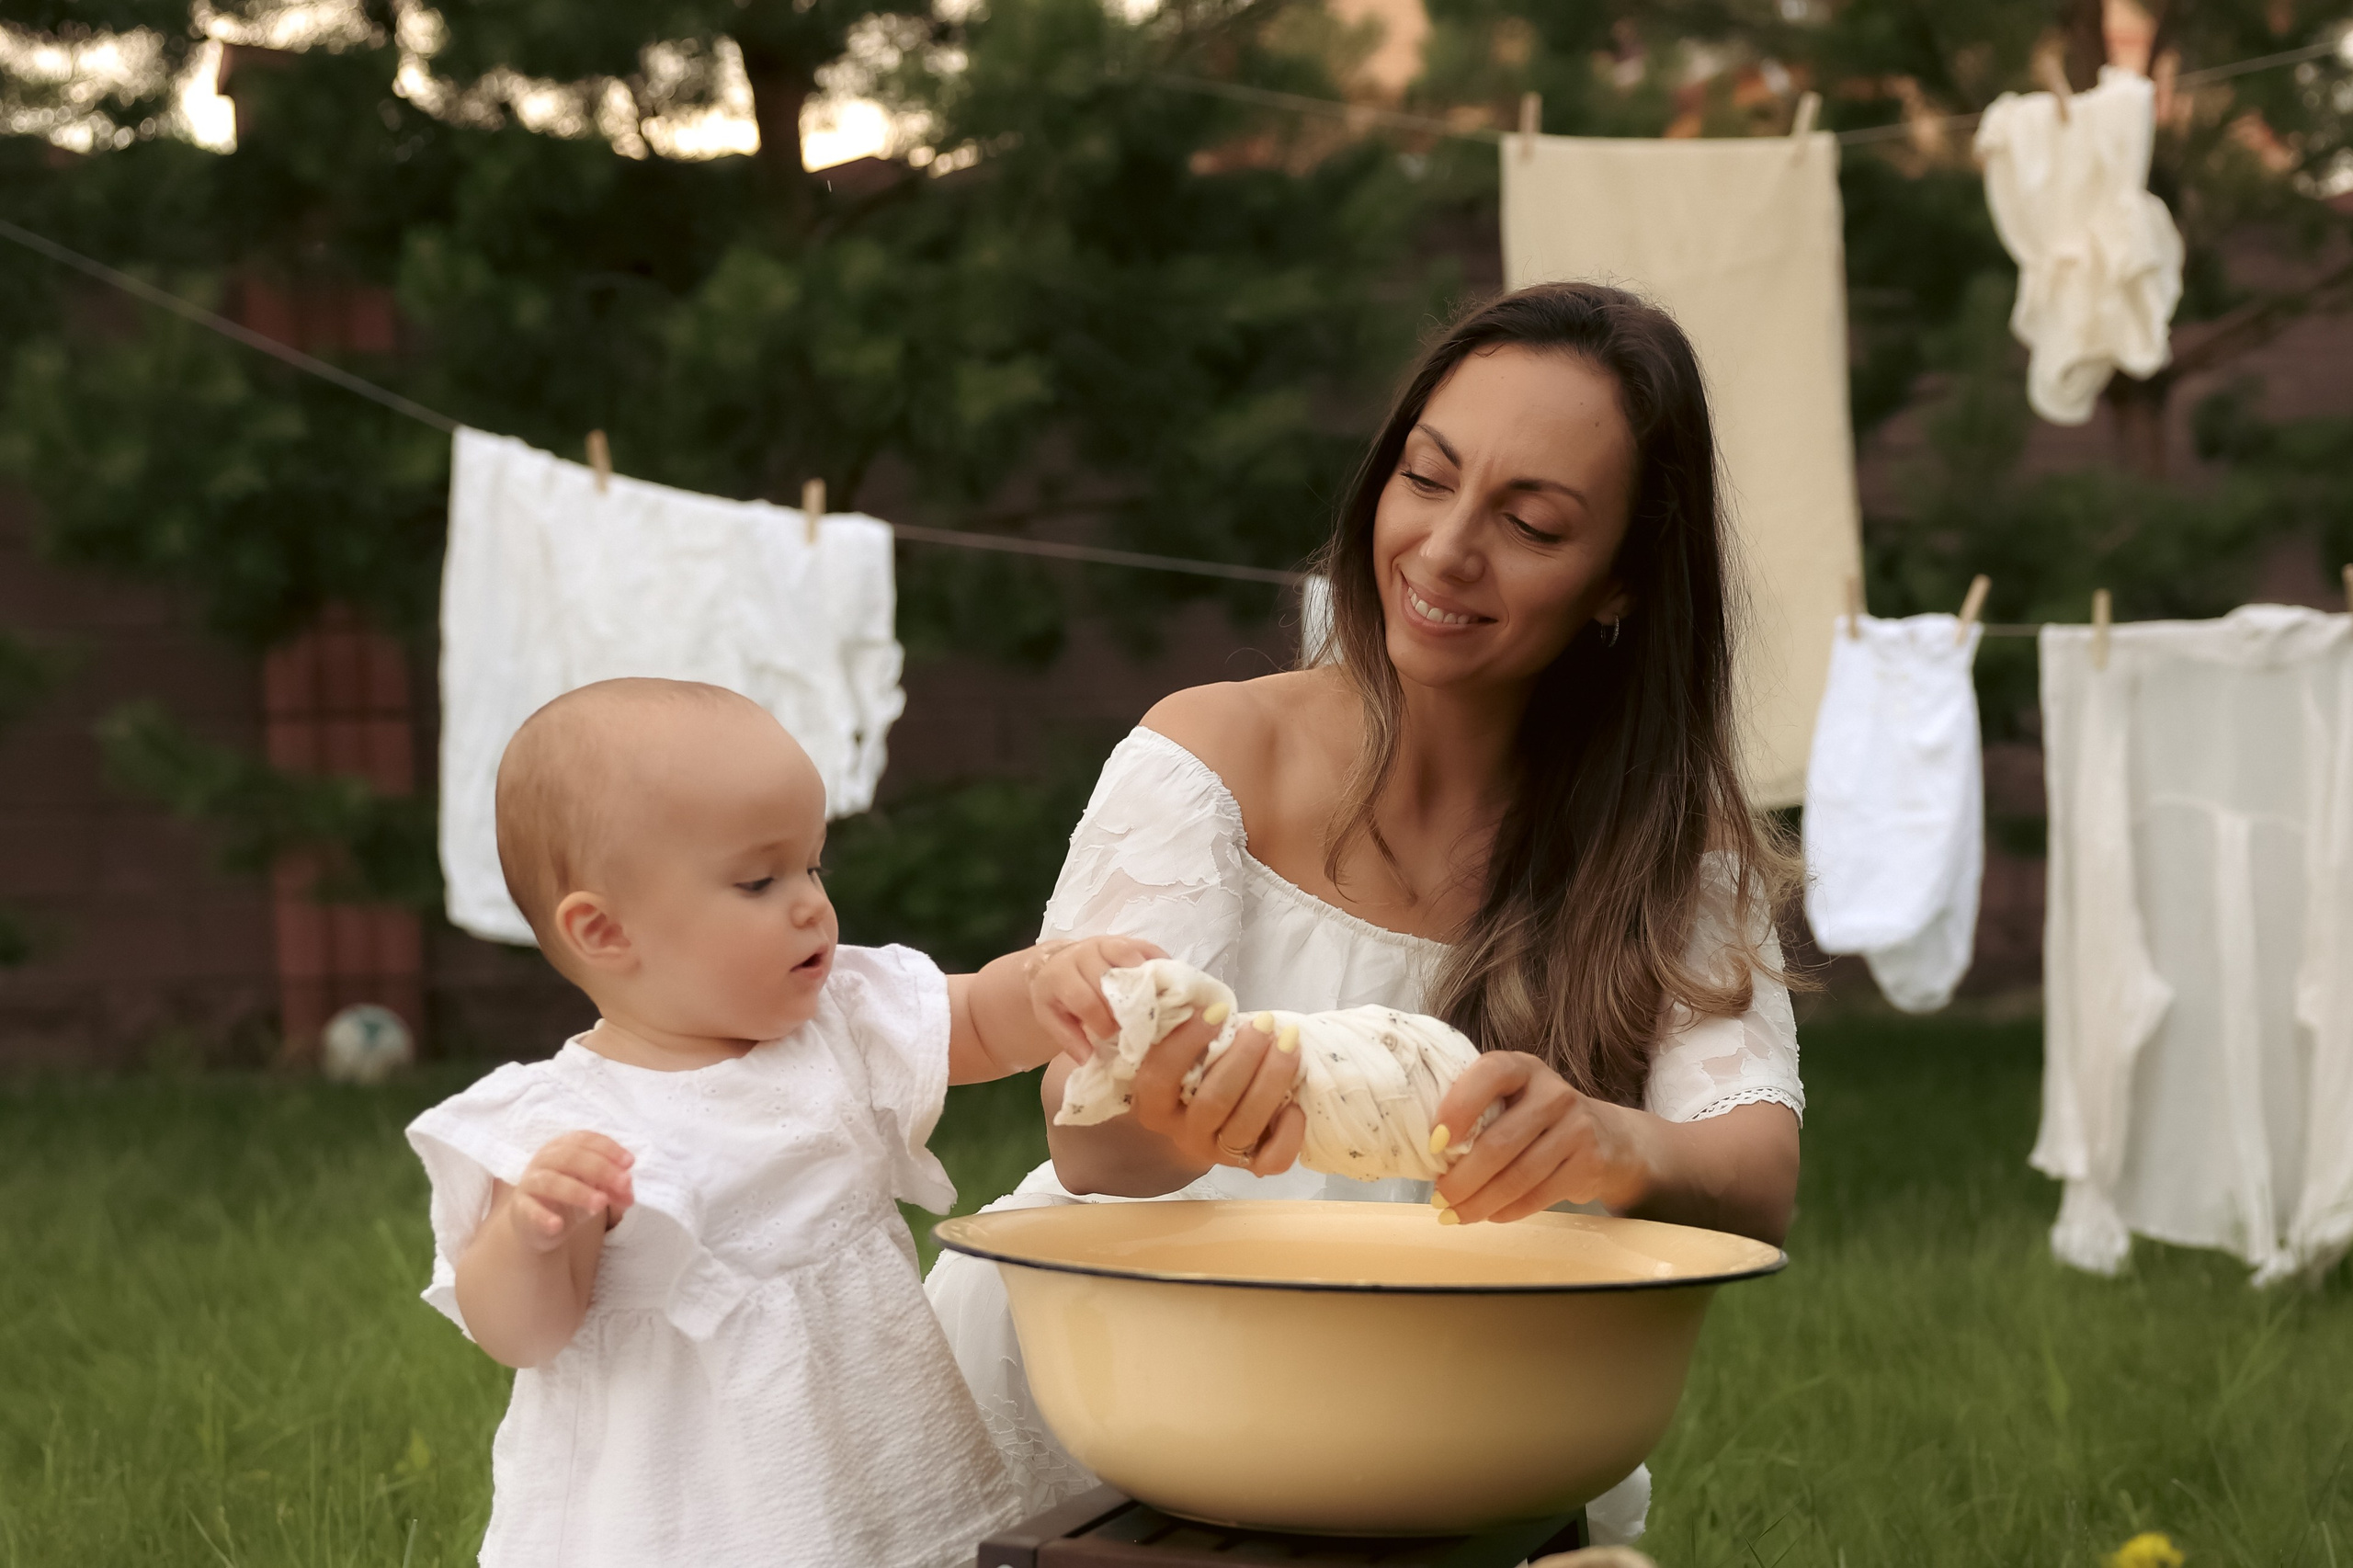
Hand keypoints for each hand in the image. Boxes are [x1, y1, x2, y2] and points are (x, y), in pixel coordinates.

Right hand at [507, 1131, 635, 1250]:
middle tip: (624, 1183)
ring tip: (602, 1204)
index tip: (629, 1162)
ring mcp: (530, 1183)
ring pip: (552, 1181)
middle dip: (601, 1169)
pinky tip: (557, 1225)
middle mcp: (544, 1160)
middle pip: (571, 1158)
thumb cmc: (570, 1198)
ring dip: (579, 1191)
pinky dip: (543, 1217)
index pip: (585, 1140)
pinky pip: (530, 1210)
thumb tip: (629, 1193)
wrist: (538, 1224)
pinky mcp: (520, 1208)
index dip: (608, 1148)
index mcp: (563, 1147)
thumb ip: (614, 1187)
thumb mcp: (596, 1189)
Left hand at [1028, 935, 1170, 1061]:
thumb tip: (1089, 1058)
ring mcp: (1106, 943)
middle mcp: (1083, 953)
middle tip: (1133, 1024)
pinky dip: (1160, 965)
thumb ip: (1068, 1038)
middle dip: (1124, 1006)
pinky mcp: (1126, 940)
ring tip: (1153, 1006)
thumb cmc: (1058, 996)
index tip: (1110, 1036)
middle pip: (1110, 979)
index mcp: (1060, 975)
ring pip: (1130, 958)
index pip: (1085, 1000)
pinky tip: (1168, 984)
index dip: (1101, 1022)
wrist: (1059, 964)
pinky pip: (1147, 948)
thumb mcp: (1051, 1017)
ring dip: (1145, 984)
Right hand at [1128, 1008, 1304, 1177]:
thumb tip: (1212, 998)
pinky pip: (1272, 1160)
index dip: (1188, 1041)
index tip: (1219, 1009)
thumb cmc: (1191, 1078)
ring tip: (1289, 1044)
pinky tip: (1295, 1103)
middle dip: (1245, 1057)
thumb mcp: (1177, 1059)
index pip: (1162, 1075)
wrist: (1198, 1132)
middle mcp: (1183, 1134)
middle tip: (1265, 1023)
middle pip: (1214, 1100)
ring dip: (1272, 1080)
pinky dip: (1289, 1132)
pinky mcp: (1250, 1166)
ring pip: (1246, 1125)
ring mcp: (1217, 1153)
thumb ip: (1186, 1036)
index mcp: (1154, 1106)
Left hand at [1430, 1053, 1651, 1223]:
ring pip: (1519, 1175)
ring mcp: (1577, 1128)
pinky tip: (1489, 1215)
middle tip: (1438, 1197)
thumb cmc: (1535, 1117)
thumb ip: (1477, 1110)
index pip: (1490, 1075)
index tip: (1434, 1142)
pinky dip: (1508, 1210)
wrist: (1606, 1136)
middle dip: (1463, 1177)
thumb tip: (1426, 1149)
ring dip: (1480, 1202)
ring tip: (1454, 1214)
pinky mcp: (1589, 1163)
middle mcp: (1553, 1093)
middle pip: (1501, 1141)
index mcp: (1522, 1068)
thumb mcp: (1511, 1098)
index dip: (1458, 1107)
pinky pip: (1539, 1195)